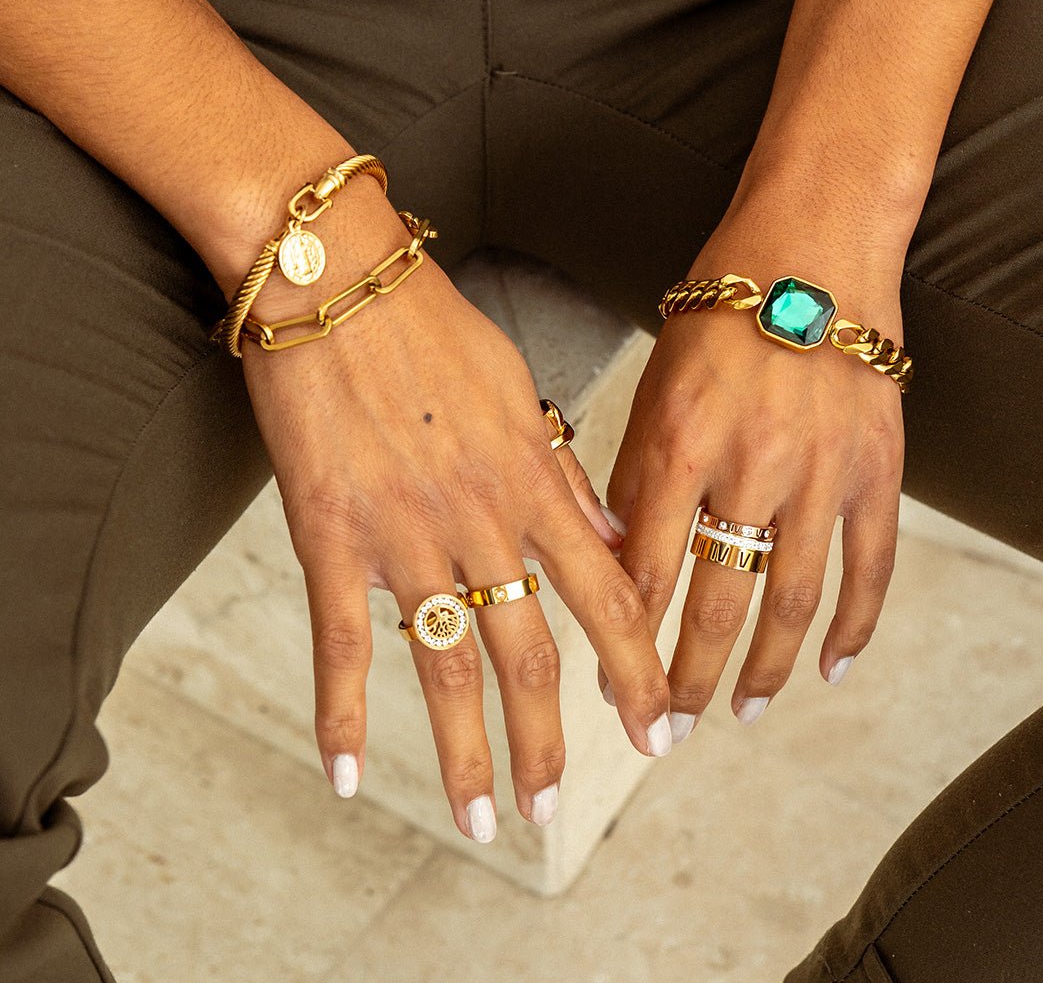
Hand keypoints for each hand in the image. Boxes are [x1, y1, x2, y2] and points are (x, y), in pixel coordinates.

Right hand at [234, 184, 670, 839]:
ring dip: (465, 753)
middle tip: (558, 808)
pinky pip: (340, 639)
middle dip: (550, 743)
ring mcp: (406, 533)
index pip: (607, 598)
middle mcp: (483, 519)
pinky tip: (346, 772)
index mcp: (536, 480)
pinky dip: (342, 712)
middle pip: (530, 654)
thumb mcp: (520, 389)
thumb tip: (615, 536)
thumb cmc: (431, 324)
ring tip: (479, 819)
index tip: (658, 728)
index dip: (637, 673)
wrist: (336, 277)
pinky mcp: (330, 533)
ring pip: (447, 664)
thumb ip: (565, 472)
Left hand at [601, 176, 906, 736]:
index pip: (646, 572)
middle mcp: (750, 467)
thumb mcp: (657, 382)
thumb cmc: (720, 310)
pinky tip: (832, 668)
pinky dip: (855, 626)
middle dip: (688, 679)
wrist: (813, 250)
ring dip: (764, 668)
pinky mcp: (878, 469)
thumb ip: (638, 472)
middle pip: (717, 604)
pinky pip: (871, 566)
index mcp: (679, 442)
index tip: (615, 688)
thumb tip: (620, 559)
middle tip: (669, 731)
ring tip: (743, 712)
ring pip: (792, 600)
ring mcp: (822, 473)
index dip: (627, 641)